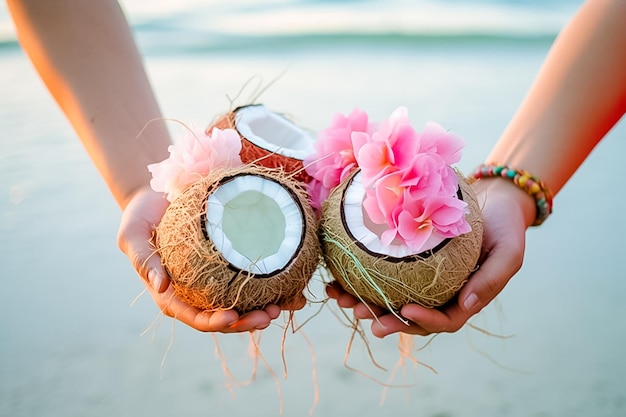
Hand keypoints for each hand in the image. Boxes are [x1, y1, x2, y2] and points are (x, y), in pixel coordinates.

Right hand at [117, 186, 283, 331]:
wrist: (157, 196)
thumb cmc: (141, 216)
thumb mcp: (132, 234)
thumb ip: (142, 259)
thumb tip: (160, 286)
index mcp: (172, 295)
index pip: (194, 317)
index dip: (213, 322)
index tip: (233, 318)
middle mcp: (195, 293)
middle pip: (224, 317)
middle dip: (247, 322)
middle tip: (270, 315)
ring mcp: (214, 282)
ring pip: (242, 304)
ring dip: (264, 308)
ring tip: (287, 304)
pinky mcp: (229, 265)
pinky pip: (251, 280)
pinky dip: (273, 285)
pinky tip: (292, 285)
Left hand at [326, 178, 533, 336]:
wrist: (495, 200)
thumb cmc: (505, 226)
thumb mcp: (509, 252)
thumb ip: (492, 279)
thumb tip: (467, 306)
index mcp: (464, 300)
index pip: (444, 321)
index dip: (423, 321)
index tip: (404, 310)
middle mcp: (440, 294)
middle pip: (410, 316)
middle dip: (384, 318)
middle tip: (360, 313)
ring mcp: (423, 279)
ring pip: (391, 297)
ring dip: (363, 300)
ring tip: (339, 296)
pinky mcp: (408, 260)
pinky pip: (384, 272)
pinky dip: (361, 274)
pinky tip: (338, 272)